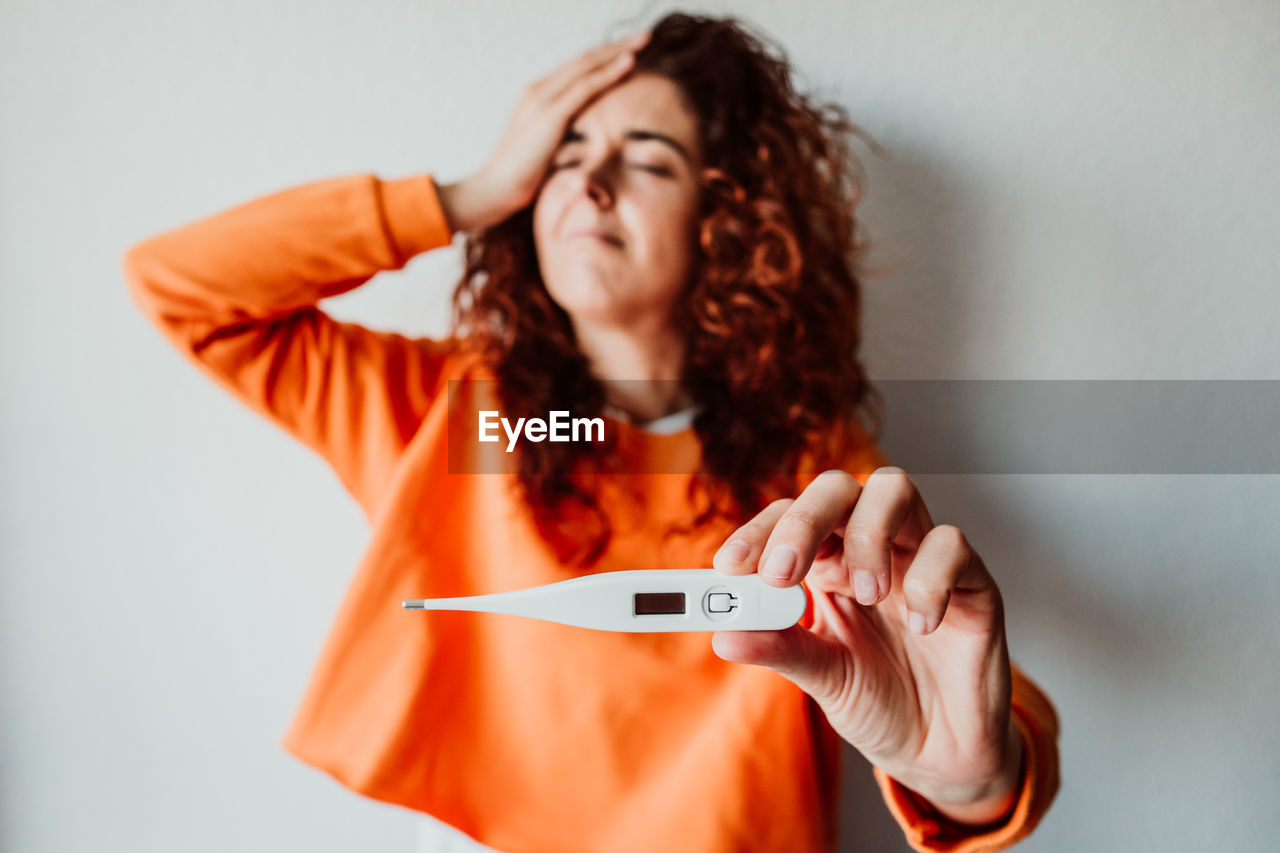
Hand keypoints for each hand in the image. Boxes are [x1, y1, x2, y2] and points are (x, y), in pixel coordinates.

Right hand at [437, 29, 650, 231]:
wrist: (493, 190)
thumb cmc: (520, 179)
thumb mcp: (546, 150)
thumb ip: (563, 138)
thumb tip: (586, 143)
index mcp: (537, 96)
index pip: (576, 69)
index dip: (603, 57)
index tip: (629, 52)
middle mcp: (537, 89)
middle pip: (584, 58)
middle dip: (616, 45)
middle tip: (644, 36)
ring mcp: (542, 99)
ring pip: (586, 65)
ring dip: (618, 51)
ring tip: (644, 40)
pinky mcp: (549, 114)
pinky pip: (585, 87)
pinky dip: (608, 72)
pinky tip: (629, 63)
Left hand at [710, 468, 1023, 825]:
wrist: (939, 752)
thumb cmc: (877, 702)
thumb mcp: (821, 678)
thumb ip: (780, 650)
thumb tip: (723, 635)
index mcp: (826, 563)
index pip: (787, 517)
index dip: (758, 532)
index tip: (729, 565)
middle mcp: (870, 548)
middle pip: (837, 488)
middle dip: (804, 518)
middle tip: (784, 573)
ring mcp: (921, 559)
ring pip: (893, 491)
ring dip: (867, 534)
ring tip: (866, 594)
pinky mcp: (972, 583)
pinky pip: (953, 546)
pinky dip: (930, 579)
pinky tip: (921, 625)